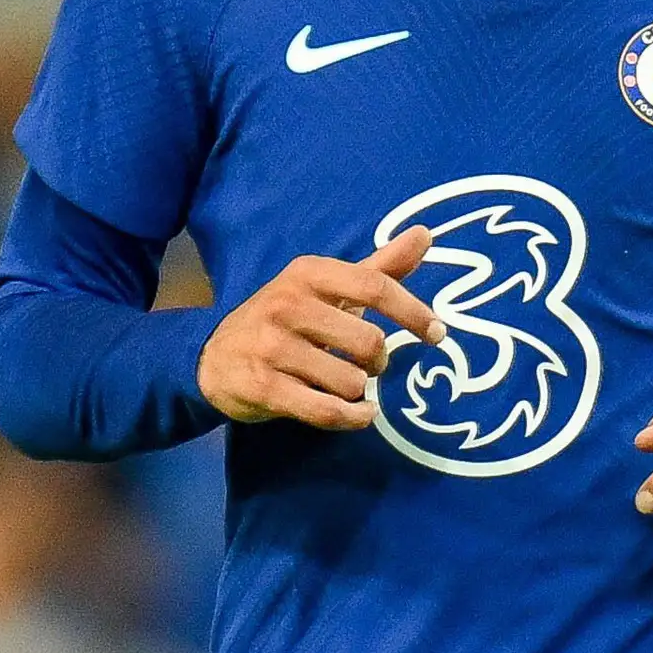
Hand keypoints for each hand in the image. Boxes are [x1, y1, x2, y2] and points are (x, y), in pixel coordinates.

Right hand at [198, 226, 442, 428]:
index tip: (437, 334)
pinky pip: (326, 411)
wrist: (215, 358)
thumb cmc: (285, 320)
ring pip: (349, 381)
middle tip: (369, 364)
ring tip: (345, 386)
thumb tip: (426, 234)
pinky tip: (359, 414)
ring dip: (358, 391)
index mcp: (308, 273)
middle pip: (366, 341)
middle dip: (378, 361)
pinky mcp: (263, 387)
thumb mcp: (328, 288)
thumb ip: (379, 268)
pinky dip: (352, 418)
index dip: (413, 312)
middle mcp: (287, 304)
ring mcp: (271, 347)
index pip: (374, 287)